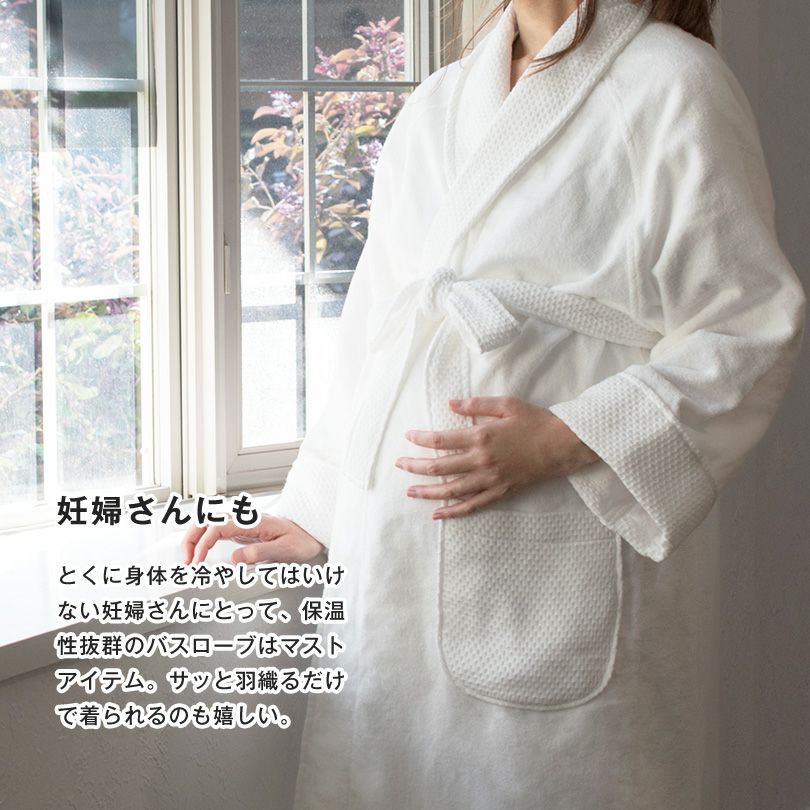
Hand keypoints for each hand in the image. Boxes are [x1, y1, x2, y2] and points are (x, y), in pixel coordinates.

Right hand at [182, 513, 325, 564]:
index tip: (198, 562)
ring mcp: (242, 523)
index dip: (204, 544)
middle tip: (187, 560)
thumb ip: (259, 553)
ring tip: (190, 557)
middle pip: (207, 520)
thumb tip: (236, 559)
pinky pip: (217, 531)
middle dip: (192, 538)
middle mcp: (245, 519)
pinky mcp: (243, 531)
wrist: (311, 533)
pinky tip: (201, 552)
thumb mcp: (284, 550)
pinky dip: (204, 539)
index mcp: (252, 522)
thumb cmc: (301, 540)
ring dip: (195, 537)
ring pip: (209, 522)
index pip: (218, 528)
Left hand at [396, 396, 598, 518]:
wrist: (563, 445)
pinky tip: (438, 514)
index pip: (441, 440)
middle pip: (439, 467)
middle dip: (415, 466)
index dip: (421, 439)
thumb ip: (477, 405)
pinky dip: (453, 511)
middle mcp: (481, 461)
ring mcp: (490, 479)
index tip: (408, 437)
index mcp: (481, 436)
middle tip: (399, 464)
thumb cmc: (536, 421)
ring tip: (410, 491)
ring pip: (451, 490)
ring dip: (427, 491)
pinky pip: (472, 505)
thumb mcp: (507, 404)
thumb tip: (450, 404)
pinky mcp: (500, 492)